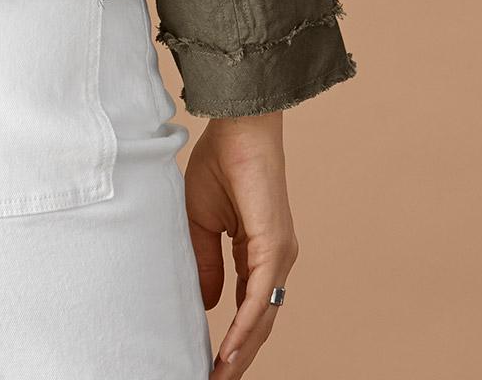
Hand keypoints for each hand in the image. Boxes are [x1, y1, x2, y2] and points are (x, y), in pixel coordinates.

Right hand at [182, 114, 299, 374]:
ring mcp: (280, 255)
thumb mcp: (201, 221)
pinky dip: (245, 326)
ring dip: (241, 351)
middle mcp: (276, 260)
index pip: (250, 309)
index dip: (234, 339)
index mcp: (260, 253)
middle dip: (238, 357)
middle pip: (260, 323)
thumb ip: (205, 263)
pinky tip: (229, 348)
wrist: (237, 127)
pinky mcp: (275, 246)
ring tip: (220, 377)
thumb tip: (209, 305)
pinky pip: (259, 296)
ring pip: (263, 317)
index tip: (212, 363)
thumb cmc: (220, 162)